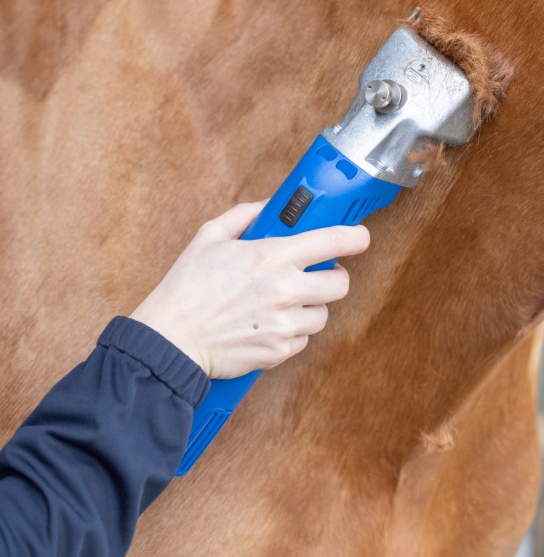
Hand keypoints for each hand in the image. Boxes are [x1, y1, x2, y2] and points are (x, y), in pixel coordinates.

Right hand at [129, 200, 369, 377]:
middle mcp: (284, 290)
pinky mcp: (279, 350)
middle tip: (313, 276)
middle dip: (331, 278)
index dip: (354, 237)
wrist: (170, 340)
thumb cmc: (186, 287)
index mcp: (270, 256)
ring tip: (281, 304)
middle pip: (340, 284)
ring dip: (309, 308)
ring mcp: (284, 323)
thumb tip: (269, 206)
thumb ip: (245, 216)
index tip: (359, 237)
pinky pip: (303, 340)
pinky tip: (267, 325)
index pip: (331, 242)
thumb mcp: (209, 237)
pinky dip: (292, 333)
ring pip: (323, 314)